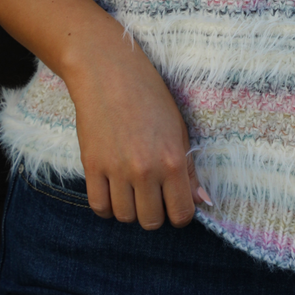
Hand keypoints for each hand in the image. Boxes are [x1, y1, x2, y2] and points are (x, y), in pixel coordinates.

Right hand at [64, 25, 211, 229]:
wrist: (109, 73)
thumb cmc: (150, 96)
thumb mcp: (178, 128)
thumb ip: (189, 169)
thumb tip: (202, 201)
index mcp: (172, 159)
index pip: (182, 214)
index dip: (180, 213)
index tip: (174, 203)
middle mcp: (145, 170)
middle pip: (151, 221)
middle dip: (154, 213)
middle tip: (152, 194)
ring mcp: (116, 169)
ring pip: (124, 217)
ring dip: (129, 209)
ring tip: (131, 189)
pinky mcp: (92, 166)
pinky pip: (99, 207)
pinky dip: (106, 206)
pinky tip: (112, 190)